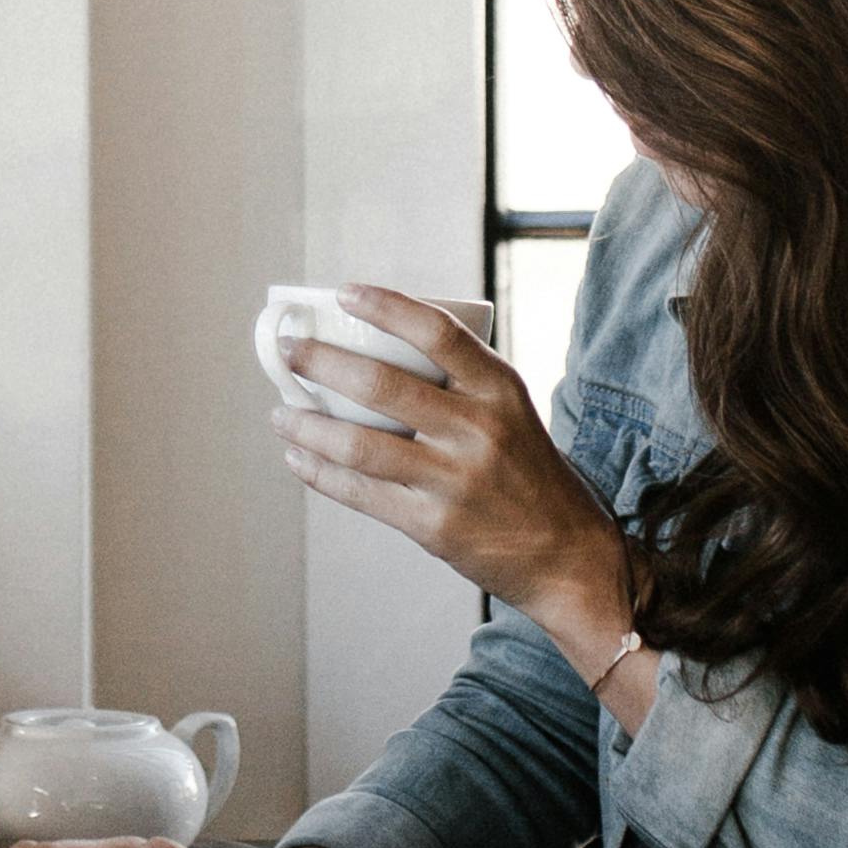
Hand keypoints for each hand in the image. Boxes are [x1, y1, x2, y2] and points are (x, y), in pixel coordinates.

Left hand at [272, 292, 639, 683]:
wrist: (567, 554)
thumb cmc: (528, 473)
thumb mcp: (512, 413)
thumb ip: (460, 384)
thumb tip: (374, 350)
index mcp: (500, 389)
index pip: (438, 331)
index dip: (386, 306)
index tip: (344, 292)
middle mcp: (478, 430)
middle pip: (382, 384)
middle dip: (322, 363)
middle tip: (288, 352)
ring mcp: (454, 480)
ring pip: (359, 443)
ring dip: (308, 425)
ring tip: (280, 413)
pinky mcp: (433, 525)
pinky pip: (361, 492)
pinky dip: (320, 473)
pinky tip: (298, 458)